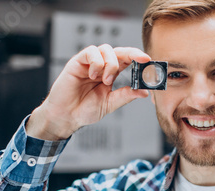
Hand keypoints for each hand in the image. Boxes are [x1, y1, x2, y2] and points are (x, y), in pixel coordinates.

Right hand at [27, 45, 150, 139]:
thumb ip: (125, 95)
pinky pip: (90, 52)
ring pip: (106, 49)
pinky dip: (96, 62)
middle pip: (119, 51)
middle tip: (142, 60)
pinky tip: (94, 75)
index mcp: (111, 75)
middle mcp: (101, 66)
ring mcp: (89, 63)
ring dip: (111, 64)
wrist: (66, 116)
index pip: (127, 61)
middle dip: (132, 53)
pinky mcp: (77, 62)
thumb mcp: (110, 103)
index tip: (149, 61)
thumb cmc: (84, 110)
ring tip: (105, 80)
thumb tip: (144, 92)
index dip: (138, 58)